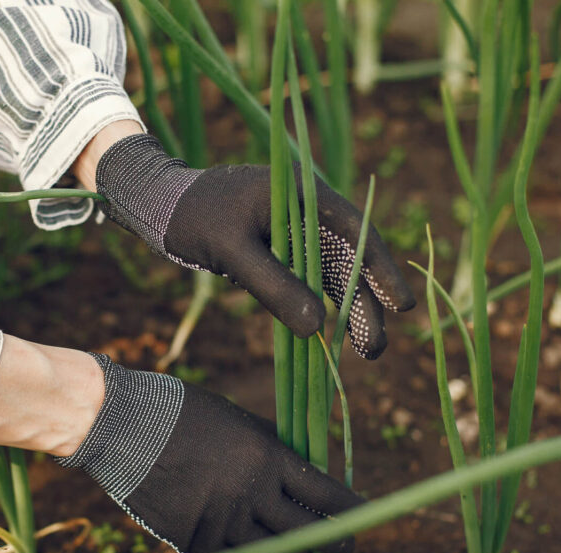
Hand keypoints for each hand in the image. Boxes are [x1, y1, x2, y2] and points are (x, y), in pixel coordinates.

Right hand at [56, 354, 363, 552]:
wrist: (123, 426)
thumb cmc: (183, 413)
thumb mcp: (239, 421)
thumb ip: (274, 449)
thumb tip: (308, 470)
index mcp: (266, 458)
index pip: (328, 496)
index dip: (352, 513)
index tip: (363, 519)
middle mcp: (250, 495)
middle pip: (309, 536)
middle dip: (333, 544)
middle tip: (342, 547)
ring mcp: (220, 523)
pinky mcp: (192, 542)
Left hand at [95, 133, 415, 357]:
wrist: (160, 204)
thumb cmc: (194, 218)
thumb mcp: (233, 251)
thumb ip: (274, 285)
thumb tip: (317, 327)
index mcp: (303, 193)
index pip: (356, 231)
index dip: (381, 270)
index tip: (400, 306)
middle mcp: (307, 209)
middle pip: (349, 259)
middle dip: (366, 304)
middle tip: (375, 349)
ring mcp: (294, 229)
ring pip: (331, 273)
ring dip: (348, 310)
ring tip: (365, 350)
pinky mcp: (279, 248)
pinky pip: (308, 279)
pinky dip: (320, 304)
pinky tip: (331, 335)